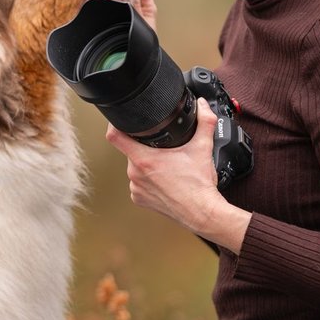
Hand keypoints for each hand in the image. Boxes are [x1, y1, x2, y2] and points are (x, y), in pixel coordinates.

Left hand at [105, 100, 251, 251]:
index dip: (115, 124)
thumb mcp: (203, 148)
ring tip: (167, 168)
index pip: (115, 136)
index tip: (119, 121)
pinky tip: (164, 182)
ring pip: (135, 168)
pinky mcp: (139, 199)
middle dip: (145, 148)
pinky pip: (138, 184)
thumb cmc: (198, 187)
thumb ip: (204, 122)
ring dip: (147, 165)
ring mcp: (136, 189)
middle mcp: (135, 175)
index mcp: (145, 160)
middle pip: (131, 151)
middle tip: (163, 151)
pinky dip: (148, 181)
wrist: (201, 213)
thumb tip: (203, 106)